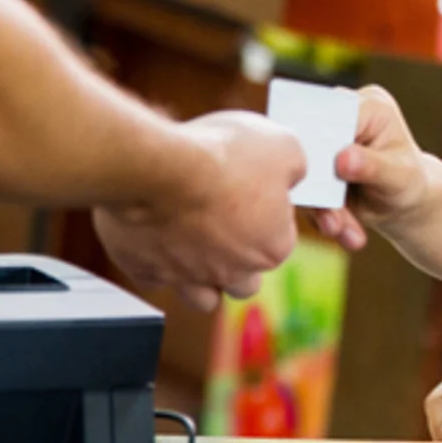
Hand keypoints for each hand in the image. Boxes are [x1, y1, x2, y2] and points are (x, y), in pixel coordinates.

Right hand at [94, 111, 304, 310]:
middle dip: (239, 258)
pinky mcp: (146, 271)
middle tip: (223, 223)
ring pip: (204, 297)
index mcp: (272, 247)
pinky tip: (156, 238)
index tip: (253, 195)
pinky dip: (157, 265)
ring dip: (203, 276)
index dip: (267, 218)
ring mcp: (189, 278)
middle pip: (246, 281)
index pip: (280, 242)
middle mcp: (234, 272)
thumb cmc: (220, 157)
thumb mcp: (283, 145)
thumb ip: (295, 167)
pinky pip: (156, 279)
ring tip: (193, 243)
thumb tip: (293, 173)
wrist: (155, 169)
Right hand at [311, 85, 441, 253]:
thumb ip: (373, 166)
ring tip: (339, 230)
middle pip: (310, 143)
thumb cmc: (410, 182)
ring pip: (304, 171)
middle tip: (332, 220)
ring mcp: (323, 142)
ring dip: (319, 206)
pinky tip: (342, 232)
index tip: (316, 175)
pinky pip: (305, 189)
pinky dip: (320, 215)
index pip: (332, 115)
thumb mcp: (400, 176)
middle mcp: (340, 117)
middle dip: (317, 184)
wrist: (405, 203)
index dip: (318, 143)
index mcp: (367, 105)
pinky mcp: (312, 167)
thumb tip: (344, 159)